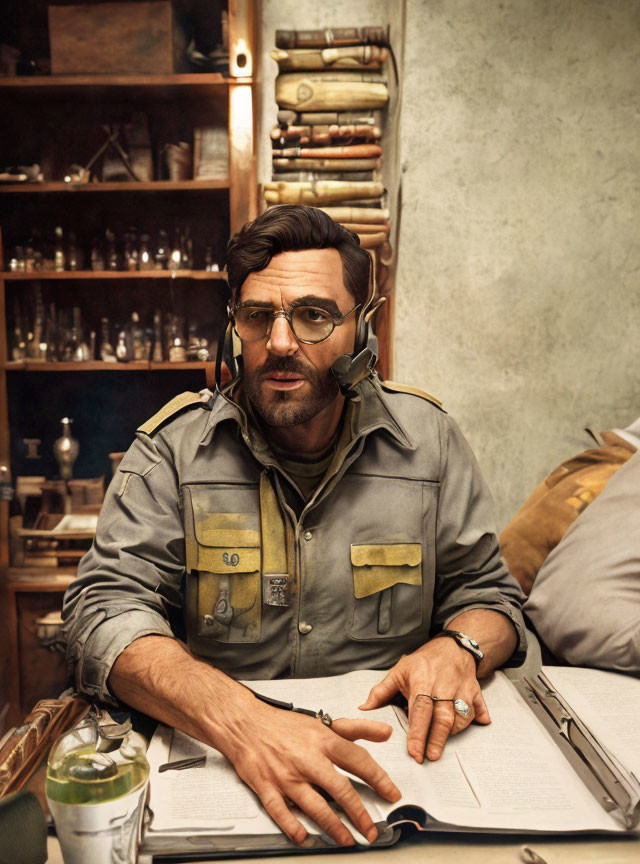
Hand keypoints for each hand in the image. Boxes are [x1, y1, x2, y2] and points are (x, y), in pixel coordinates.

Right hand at [217, 697, 400, 846]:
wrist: (245, 723)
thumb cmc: (284, 726)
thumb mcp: (324, 723)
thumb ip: (357, 729)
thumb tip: (386, 732)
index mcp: (323, 741)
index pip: (358, 760)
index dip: (378, 778)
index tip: (391, 794)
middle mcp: (307, 758)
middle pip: (339, 788)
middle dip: (358, 813)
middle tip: (370, 830)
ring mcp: (286, 775)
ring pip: (313, 805)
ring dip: (333, 825)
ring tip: (346, 839)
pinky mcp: (266, 786)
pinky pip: (280, 811)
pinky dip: (292, 826)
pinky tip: (304, 837)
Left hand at [359, 639, 489, 762]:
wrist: (452, 646)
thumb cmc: (424, 661)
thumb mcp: (400, 670)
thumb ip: (381, 691)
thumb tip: (363, 709)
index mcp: (422, 680)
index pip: (420, 709)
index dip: (417, 732)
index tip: (414, 752)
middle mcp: (443, 686)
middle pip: (442, 716)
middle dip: (437, 739)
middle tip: (430, 757)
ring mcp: (461, 689)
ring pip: (460, 716)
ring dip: (453, 732)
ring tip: (441, 744)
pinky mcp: (474, 692)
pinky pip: (478, 709)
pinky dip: (479, 718)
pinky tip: (479, 724)